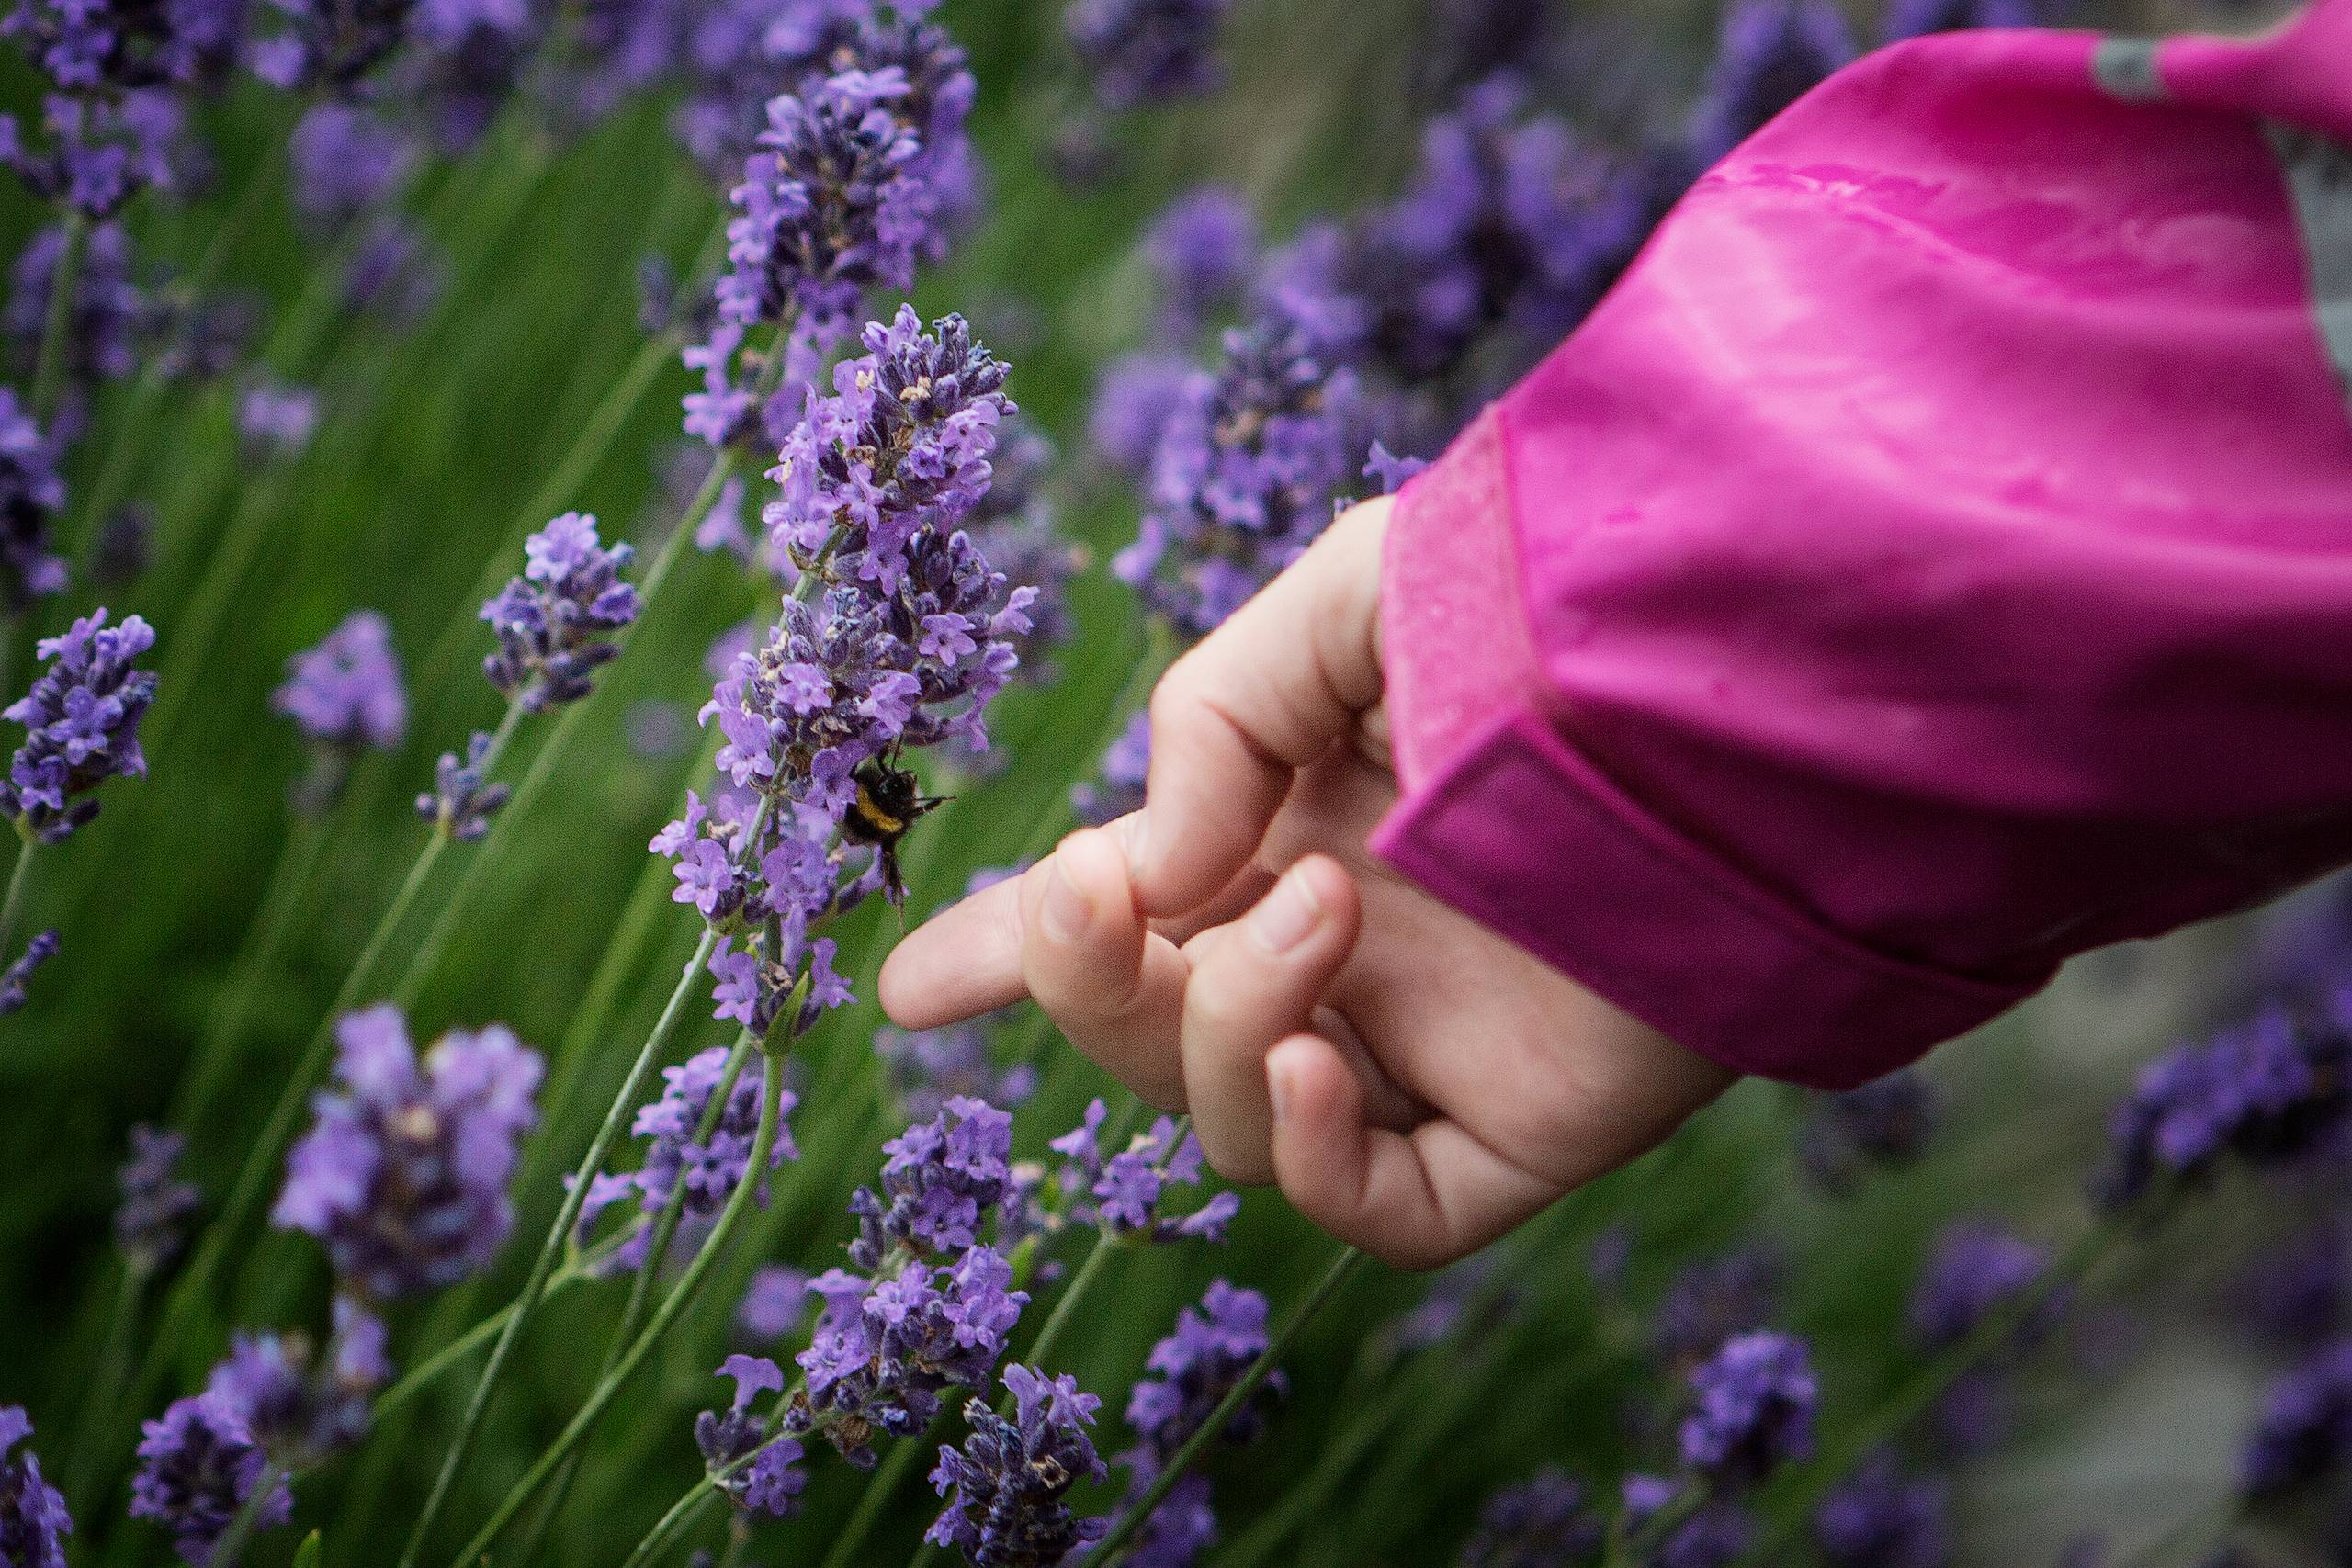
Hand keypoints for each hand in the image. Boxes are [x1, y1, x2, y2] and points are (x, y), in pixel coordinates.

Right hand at [880, 497, 1736, 1268]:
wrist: (1746, 675)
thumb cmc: (1550, 603)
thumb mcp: (1341, 603)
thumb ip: (1208, 724)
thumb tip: (1143, 874)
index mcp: (1290, 824)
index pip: (1129, 922)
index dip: (1014, 960)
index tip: (911, 994)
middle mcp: (1348, 948)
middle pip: (1151, 1035)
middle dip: (1085, 981)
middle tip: (1099, 894)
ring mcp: (1429, 1045)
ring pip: (1241, 1119)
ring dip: (1227, 1022)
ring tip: (1324, 902)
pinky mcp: (1521, 1129)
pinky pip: (1377, 1211)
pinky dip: (1313, 1159)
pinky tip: (1327, 1060)